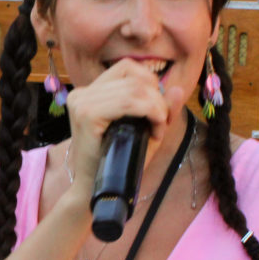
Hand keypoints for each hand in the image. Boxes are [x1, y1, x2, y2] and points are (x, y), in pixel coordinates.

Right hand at [62, 60, 184, 195]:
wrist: (96, 191)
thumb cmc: (119, 163)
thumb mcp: (144, 132)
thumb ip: (161, 110)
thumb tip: (177, 88)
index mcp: (89, 92)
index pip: (127, 68)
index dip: (149, 83)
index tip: (156, 112)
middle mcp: (81, 93)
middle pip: (134, 76)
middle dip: (157, 99)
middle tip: (160, 125)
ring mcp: (81, 102)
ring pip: (134, 88)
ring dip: (157, 108)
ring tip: (157, 131)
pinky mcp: (86, 115)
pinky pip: (128, 102)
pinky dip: (150, 113)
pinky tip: (153, 132)